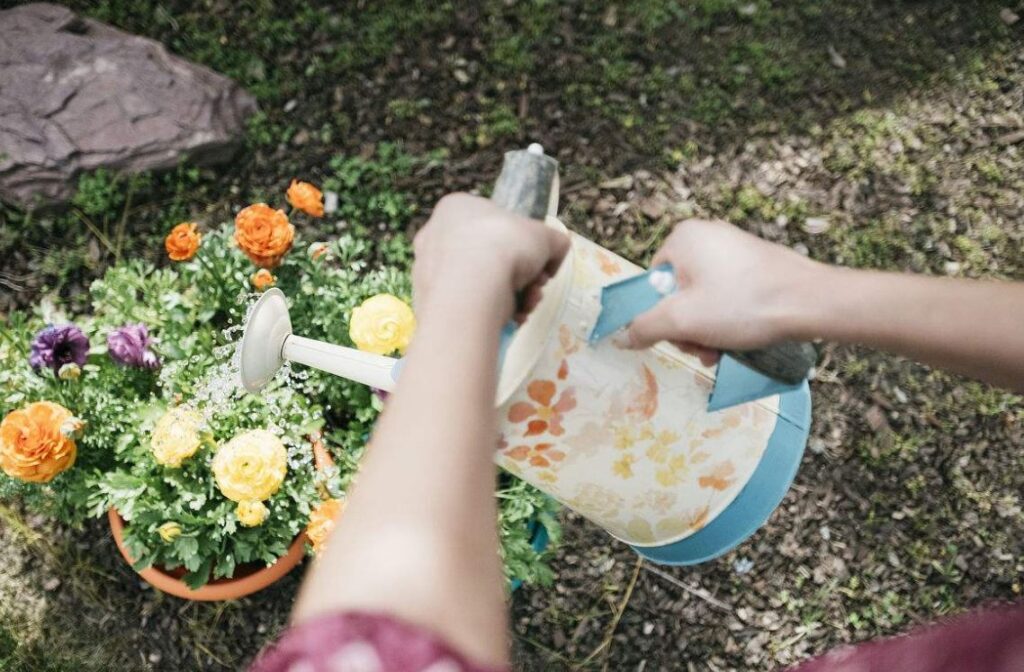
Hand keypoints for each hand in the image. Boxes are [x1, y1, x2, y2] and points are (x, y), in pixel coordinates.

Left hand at [413, 193, 569, 320]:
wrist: (470, 289)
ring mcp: (426, 270)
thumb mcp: (546, 236)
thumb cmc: (505, 247)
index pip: (495, 225)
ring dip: (512, 297)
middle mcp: (435, 235)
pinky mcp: (427, 302)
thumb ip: (554, 242)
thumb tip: (555, 255)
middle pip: (490, 258)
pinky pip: (466, 306)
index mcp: (456, 207)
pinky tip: (509, 319)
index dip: (523, 246)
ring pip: (479, 284)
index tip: (538, 264)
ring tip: (527, 306)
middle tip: (536, 288)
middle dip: (520, 277)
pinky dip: (490, 313)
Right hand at [627, 219, 820, 362]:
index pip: (653, 284)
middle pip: (678, 293)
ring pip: (704, 299)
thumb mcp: (682, 321)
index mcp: (684, 238)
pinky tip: (739, 340)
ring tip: (722, 350)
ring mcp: (734, 249)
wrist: (810, 302)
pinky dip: (729, 320)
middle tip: (704, 349)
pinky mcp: (756, 265)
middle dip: (688, 328)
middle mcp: (707, 236)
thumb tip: (623, 337)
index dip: (660, 316)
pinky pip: (728, 296)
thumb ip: (644, 327)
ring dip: (707, 331)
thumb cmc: (744, 305)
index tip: (680, 336)